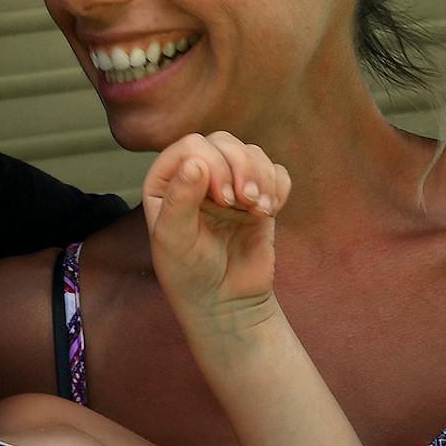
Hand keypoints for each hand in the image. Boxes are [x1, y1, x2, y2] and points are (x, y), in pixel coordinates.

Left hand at [142, 131, 289, 330]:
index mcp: (167, 181)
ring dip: (261, 177)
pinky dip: (278, 187)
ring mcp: (229, 184)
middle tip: (243, 202)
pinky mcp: (258, 197)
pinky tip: (269, 212)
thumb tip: (196, 160)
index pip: (192, 146)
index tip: (223, 200)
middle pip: (224, 143)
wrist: (226, 302)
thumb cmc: (189, 273)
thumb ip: (180, 199)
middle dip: (240, 167)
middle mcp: (197, 176)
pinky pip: (276, 172)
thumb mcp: (175, 239)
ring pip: (252, 153)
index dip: (212, 164)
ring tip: (259, 210)